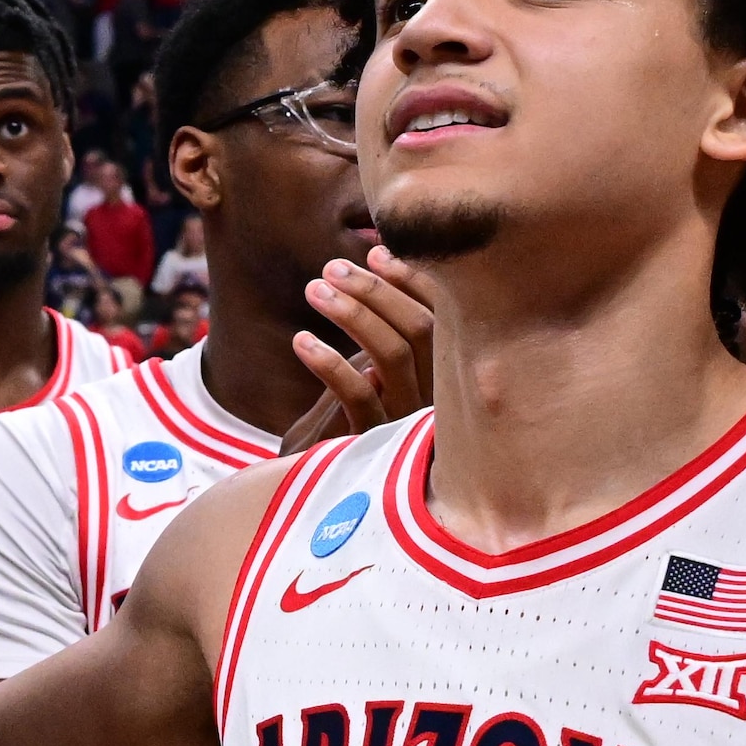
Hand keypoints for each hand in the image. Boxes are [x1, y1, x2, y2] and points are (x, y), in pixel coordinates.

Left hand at [283, 248, 436, 447]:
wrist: (313, 491)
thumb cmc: (342, 421)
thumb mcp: (365, 368)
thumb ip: (380, 328)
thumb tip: (379, 255)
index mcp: (442, 378)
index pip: (445, 319)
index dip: (414, 281)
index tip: (376, 254)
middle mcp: (435, 401)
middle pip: (424, 330)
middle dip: (377, 290)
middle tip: (331, 268)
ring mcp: (406, 424)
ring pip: (393, 356)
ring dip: (353, 314)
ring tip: (314, 290)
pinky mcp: (371, 446)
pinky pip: (357, 395)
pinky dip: (329, 362)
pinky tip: (300, 341)